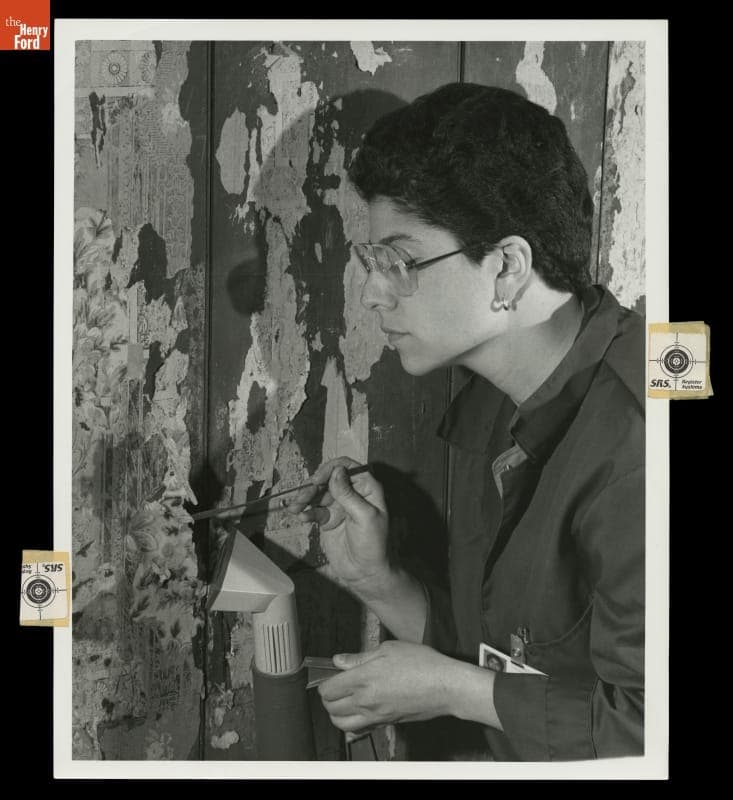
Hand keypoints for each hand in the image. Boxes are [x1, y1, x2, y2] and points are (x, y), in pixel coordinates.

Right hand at [285, 457, 389, 588]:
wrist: (364, 572)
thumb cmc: (373, 545)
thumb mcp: (364, 517)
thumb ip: (349, 494)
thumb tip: (336, 472)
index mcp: (367, 488)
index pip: (348, 467)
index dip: (332, 468)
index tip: (318, 478)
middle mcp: (352, 494)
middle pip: (329, 479)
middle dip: (314, 485)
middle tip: (303, 496)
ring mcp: (339, 506)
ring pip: (318, 493)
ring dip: (305, 498)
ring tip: (295, 508)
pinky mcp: (328, 519)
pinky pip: (313, 509)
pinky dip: (306, 511)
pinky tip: (302, 517)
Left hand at [317, 640, 456, 731]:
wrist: (445, 686)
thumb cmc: (422, 664)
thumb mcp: (389, 649)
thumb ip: (360, 657)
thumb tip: (340, 660)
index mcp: (364, 678)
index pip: (328, 690)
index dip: (325, 683)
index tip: (330, 676)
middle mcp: (366, 700)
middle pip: (331, 709)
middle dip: (328, 698)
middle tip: (335, 687)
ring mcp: (376, 715)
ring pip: (342, 724)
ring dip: (337, 714)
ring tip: (343, 701)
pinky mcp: (386, 723)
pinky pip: (360, 729)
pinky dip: (353, 724)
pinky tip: (359, 713)